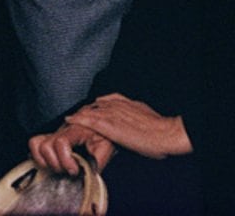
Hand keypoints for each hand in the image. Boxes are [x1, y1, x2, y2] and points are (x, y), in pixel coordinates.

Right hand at [28, 121, 112, 174]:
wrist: (102, 125)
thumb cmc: (103, 136)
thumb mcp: (106, 149)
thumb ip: (97, 163)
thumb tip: (87, 176)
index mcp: (77, 130)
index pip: (61, 142)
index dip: (65, 160)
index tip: (74, 170)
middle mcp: (62, 130)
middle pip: (45, 146)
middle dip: (56, 164)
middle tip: (68, 170)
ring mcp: (54, 133)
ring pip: (36, 144)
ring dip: (46, 162)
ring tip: (60, 167)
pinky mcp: (49, 137)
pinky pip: (35, 144)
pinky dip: (40, 157)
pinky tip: (52, 164)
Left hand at [66, 94, 191, 159]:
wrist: (164, 133)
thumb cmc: (161, 130)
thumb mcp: (148, 119)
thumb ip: (139, 118)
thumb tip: (138, 125)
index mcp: (129, 103)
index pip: (107, 101)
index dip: (98, 106)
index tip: (91, 109)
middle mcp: (118, 105)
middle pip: (96, 104)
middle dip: (86, 110)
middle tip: (77, 115)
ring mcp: (112, 113)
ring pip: (90, 110)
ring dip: (80, 113)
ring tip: (71, 118)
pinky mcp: (108, 124)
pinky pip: (89, 120)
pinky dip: (78, 119)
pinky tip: (70, 120)